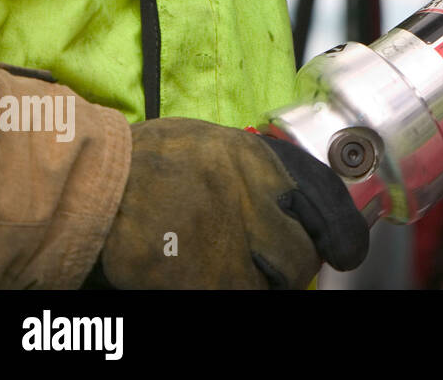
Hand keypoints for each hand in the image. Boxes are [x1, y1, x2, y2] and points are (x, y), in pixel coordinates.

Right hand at [85, 118, 368, 289]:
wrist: (96, 181)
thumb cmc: (153, 159)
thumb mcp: (218, 144)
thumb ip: (260, 171)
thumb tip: (294, 203)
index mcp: (257, 162)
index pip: (325, 203)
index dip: (344, 234)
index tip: (346, 251)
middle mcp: (249, 200)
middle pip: (300, 255)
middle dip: (294, 268)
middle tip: (277, 269)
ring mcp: (224, 241)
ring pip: (273, 284)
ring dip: (262, 285)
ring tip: (239, 273)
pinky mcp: (196, 277)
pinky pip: (235, 297)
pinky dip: (230, 292)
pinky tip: (210, 280)